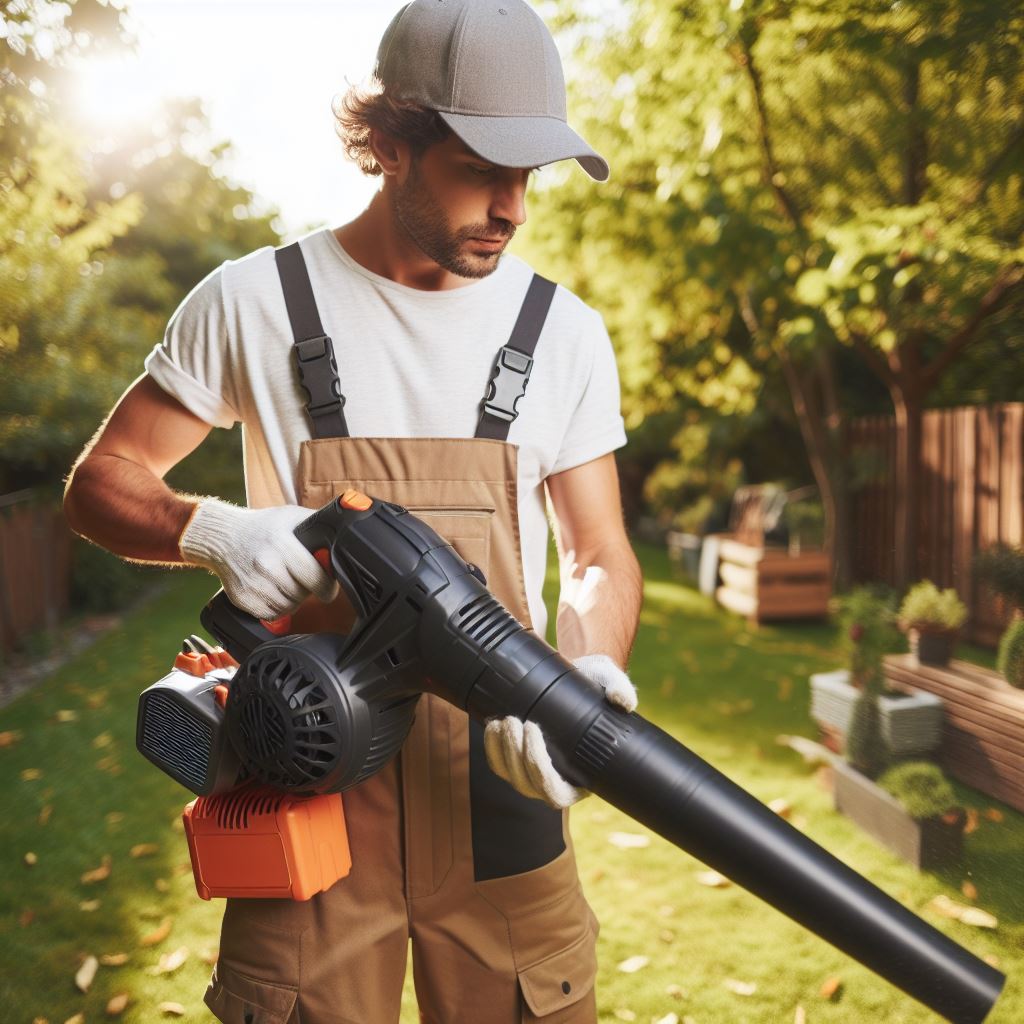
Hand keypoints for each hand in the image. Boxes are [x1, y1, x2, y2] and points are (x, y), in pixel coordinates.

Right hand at [178, 498, 339, 619]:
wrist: (222, 537)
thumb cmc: (262, 527)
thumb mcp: (291, 516)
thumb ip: (318, 526)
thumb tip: (344, 536)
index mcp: (282, 544)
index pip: (315, 578)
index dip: (327, 587)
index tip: (328, 587)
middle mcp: (266, 565)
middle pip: (303, 594)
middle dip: (308, 589)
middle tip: (303, 579)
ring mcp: (252, 584)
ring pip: (288, 607)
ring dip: (293, 599)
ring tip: (286, 582)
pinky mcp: (242, 599)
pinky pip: (271, 614)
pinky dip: (276, 607)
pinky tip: (273, 591)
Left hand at [483, 654, 637, 808]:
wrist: (575, 676)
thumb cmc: (594, 683)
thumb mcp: (608, 680)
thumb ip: (620, 688)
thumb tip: (624, 700)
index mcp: (583, 776)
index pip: (557, 793)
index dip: (540, 771)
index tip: (534, 730)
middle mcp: (557, 780)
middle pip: (528, 786)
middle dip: (516, 756)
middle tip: (515, 721)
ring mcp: (534, 772)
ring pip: (511, 776)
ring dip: (502, 752)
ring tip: (504, 720)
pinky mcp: (517, 759)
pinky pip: (499, 765)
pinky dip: (492, 748)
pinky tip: (493, 725)